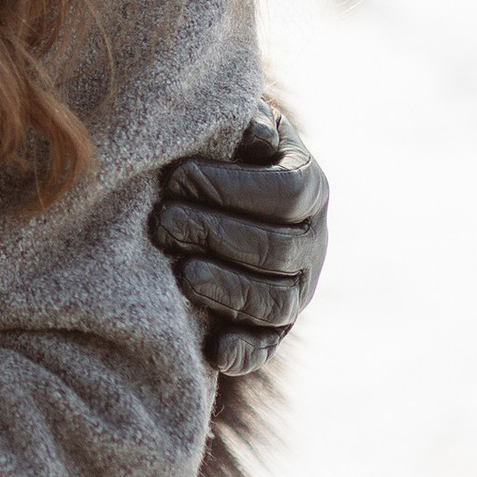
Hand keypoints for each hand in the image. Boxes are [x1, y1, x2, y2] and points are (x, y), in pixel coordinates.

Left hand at [150, 107, 328, 377]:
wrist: (217, 203)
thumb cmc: (222, 156)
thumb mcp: (236, 130)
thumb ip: (245, 125)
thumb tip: (256, 139)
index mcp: (310, 187)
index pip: (288, 193)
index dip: (232, 187)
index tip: (178, 177)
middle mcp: (313, 242)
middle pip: (278, 248)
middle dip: (216, 235)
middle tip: (162, 224)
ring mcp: (298, 289)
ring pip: (275, 301)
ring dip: (228, 290)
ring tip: (182, 274)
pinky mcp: (274, 329)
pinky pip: (265, 347)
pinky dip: (243, 351)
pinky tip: (213, 347)